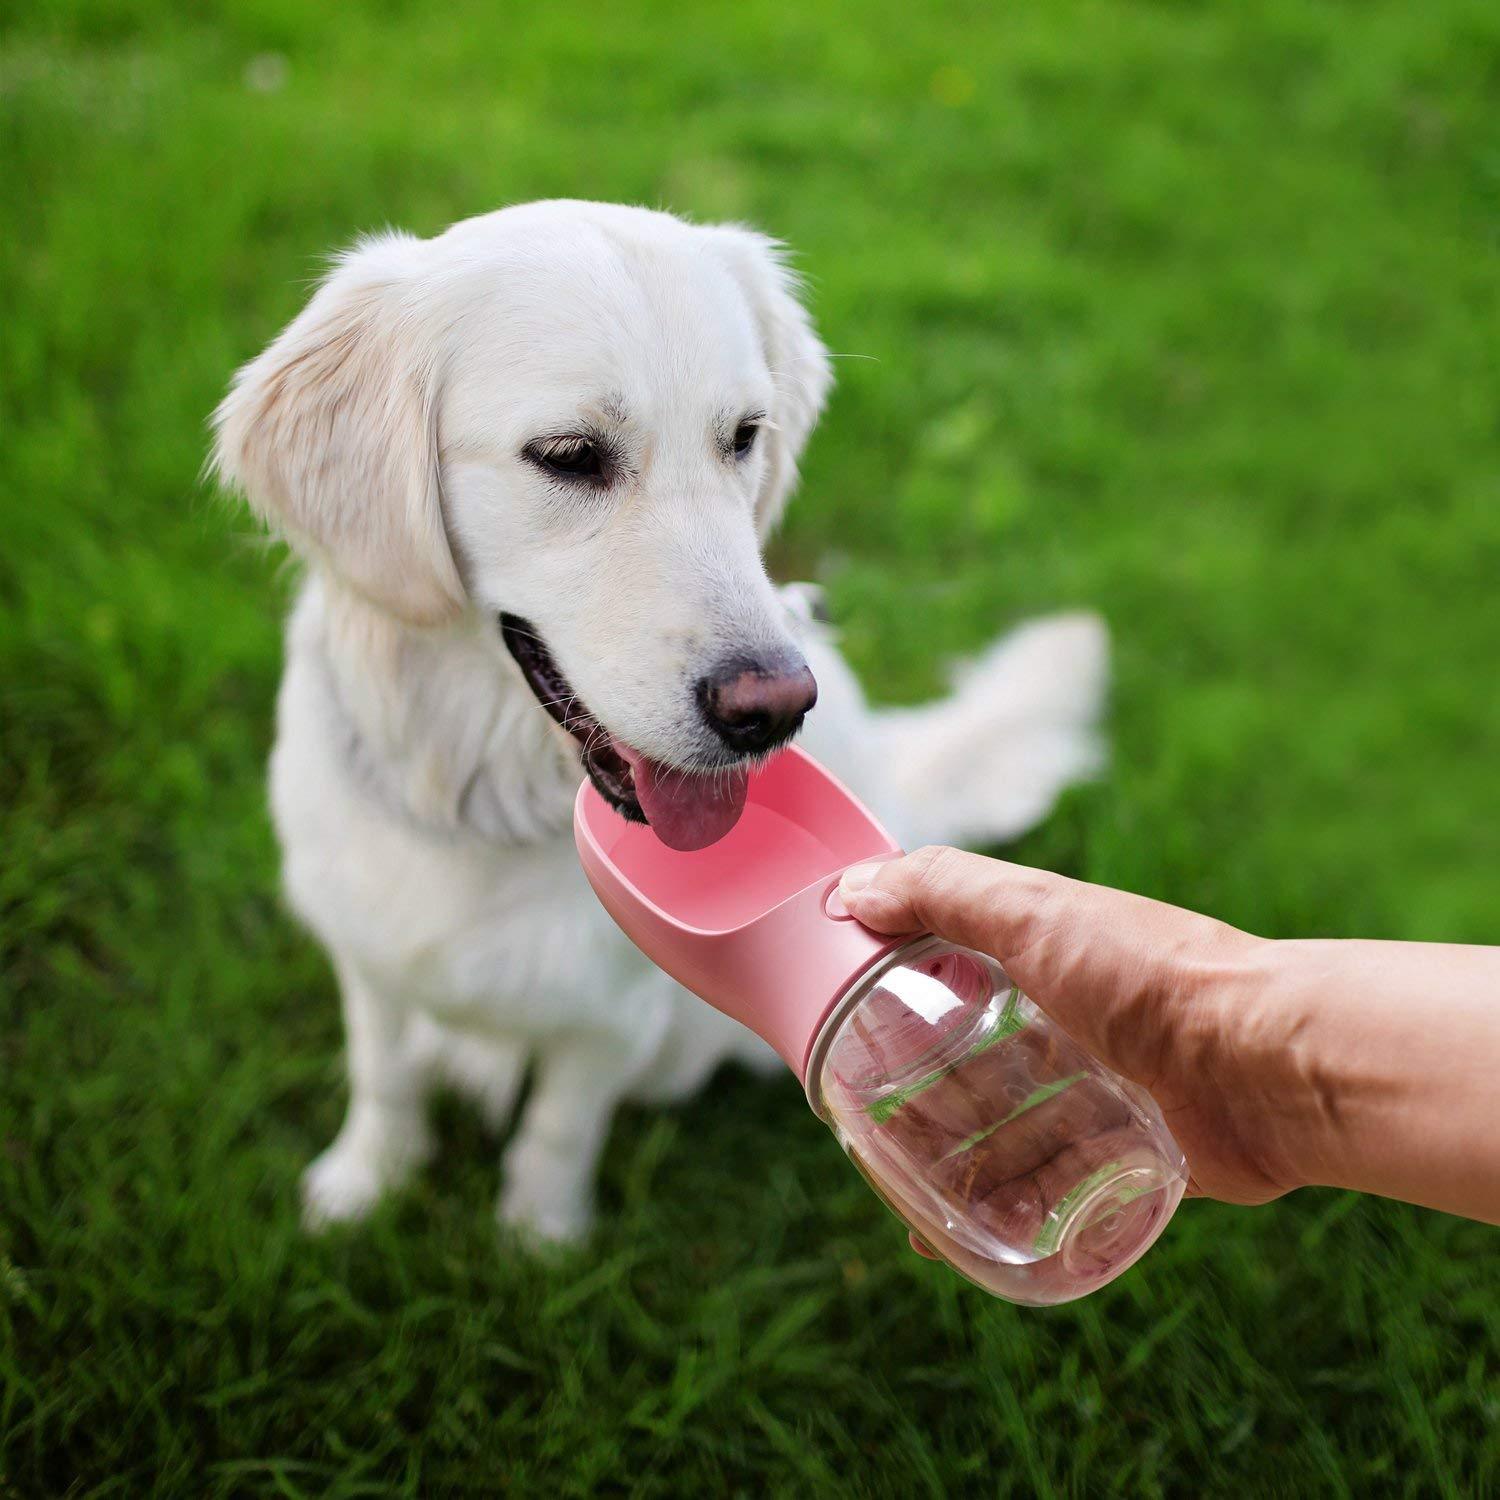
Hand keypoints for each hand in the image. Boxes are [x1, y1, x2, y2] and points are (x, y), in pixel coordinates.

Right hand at [837, 847, 1297, 1206]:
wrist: (1271, 1066)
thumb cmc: (1152, 977)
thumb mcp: (1035, 911)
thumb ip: (941, 890)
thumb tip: (850, 890)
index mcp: (1038, 955)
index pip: (943, 972)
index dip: (892, 1000)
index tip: (845, 1035)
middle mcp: (1063, 1022)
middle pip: (967, 1064)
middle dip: (914, 1099)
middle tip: (865, 1134)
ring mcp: (1096, 1092)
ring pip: (1002, 1134)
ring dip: (952, 1165)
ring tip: (904, 1199)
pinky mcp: (1126, 1158)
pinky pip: (1050, 1190)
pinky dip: (1002, 1212)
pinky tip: (956, 1241)